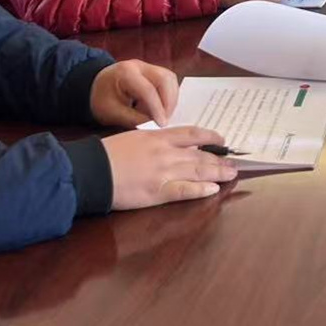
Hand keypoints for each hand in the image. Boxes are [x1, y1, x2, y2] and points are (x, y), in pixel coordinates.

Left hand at [90, 60, 178, 127]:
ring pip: (170, 79)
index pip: (148, 90)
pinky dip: (168, 96)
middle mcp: (139, 65)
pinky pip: (168, 81)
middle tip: (164, 120)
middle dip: (168, 102)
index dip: (157, 109)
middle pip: (165, 79)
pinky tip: (160, 108)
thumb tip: (154, 124)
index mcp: (125, 72)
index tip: (162, 124)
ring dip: (170, 99)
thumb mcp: (112, 113)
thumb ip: (134, 119)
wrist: (94, 87)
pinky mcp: (153, 71)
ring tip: (162, 115)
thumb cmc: (101, 100)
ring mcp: (147, 66)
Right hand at [101, 126, 237, 209]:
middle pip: (200, 154)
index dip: (210, 136)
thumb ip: (153, 140)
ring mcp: (164, 172)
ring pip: (199, 170)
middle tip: (234, 162)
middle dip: (219, 158)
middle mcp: (166, 152)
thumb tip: (167, 142)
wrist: (92, 170)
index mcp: (158, 137)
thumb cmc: (107, 153)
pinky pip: (186, 190)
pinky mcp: (159, 191)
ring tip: (231, 174)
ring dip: (218, 173)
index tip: (222, 140)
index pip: (192, 133)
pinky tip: (213, 189)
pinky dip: (201, 189)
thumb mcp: (132, 137)